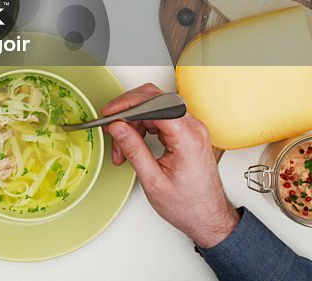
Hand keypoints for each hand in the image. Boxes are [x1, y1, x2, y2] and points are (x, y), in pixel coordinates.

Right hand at [102, 83, 238, 248]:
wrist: (208, 218)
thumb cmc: (188, 205)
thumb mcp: (153, 181)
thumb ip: (133, 149)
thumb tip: (117, 126)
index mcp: (187, 138)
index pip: (154, 104)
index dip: (127, 105)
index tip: (109, 114)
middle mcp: (193, 128)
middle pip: (153, 99)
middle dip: (127, 111)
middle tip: (111, 127)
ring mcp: (191, 129)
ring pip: (153, 107)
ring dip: (133, 123)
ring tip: (122, 148)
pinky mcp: (186, 132)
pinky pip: (159, 117)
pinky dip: (142, 126)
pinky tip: (133, 143)